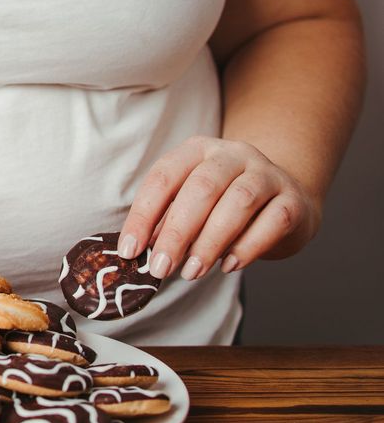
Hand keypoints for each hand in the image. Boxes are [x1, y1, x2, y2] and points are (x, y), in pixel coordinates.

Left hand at [118, 136, 320, 279]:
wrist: (283, 200)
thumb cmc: (222, 206)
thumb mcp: (190, 206)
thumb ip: (165, 222)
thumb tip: (137, 252)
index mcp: (197, 150)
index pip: (164, 177)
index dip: (143, 215)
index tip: (129, 251)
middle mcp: (232, 154)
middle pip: (201, 188)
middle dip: (176, 232)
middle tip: (161, 267)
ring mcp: (267, 173)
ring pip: (238, 201)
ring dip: (210, 241)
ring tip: (192, 272)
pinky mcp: (293, 199)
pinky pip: (273, 221)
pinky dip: (248, 246)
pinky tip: (228, 266)